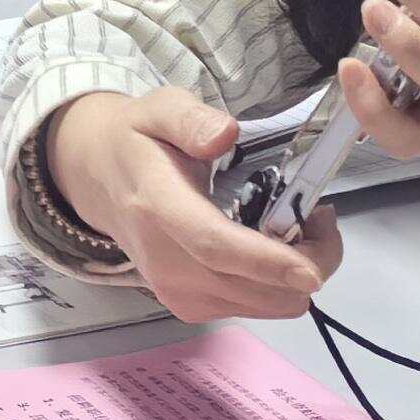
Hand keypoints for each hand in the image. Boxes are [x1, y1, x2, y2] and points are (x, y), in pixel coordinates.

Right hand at [44, 88, 343, 321]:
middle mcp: (166, 262)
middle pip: (250, 287)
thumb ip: (192, 120)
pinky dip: (277, 286)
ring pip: (265, 306)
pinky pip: (255, 309)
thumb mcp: (160, 110)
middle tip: (319, 215)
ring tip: (298, 229)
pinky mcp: (188, 307)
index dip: (267, 262)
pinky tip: (272, 250)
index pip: (214, 246)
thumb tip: (225, 134)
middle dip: (308, 261)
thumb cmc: (139, 142)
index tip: (312, 269)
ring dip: (296, 275)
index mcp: (158, 207)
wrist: (100, 179)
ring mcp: (176, 292)